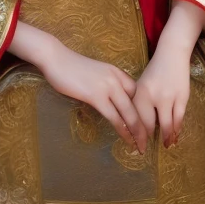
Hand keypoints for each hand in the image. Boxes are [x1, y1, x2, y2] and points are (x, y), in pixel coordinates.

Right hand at [23, 29, 148, 152]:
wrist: (56, 58)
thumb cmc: (72, 67)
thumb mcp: (97, 74)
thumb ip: (107, 85)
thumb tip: (112, 102)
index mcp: (118, 73)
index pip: (137, 94)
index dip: (142, 111)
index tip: (145, 125)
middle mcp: (117, 79)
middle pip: (137, 105)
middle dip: (145, 125)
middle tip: (148, 141)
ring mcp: (108, 87)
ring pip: (129, 113)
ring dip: (136, 132)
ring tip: (141, 145)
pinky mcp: (96, 96)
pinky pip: (114, 116)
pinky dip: (122, 130)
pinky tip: (126, 139)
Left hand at [133, 35, 192, 147]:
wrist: (172, 55)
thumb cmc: (154, 71)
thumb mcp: (141, 85)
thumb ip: (139, 104)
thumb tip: (137, 127)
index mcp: (139, 94)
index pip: (137, 121)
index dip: (137, 136)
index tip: (137, 146)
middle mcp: (152, 97)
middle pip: (150, 125)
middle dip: (148, 140)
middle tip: (146, 150)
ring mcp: (168, 97)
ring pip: (167, 125)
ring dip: (166, 138)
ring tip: (166, 145)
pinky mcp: (182, 97)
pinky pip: (179, 118)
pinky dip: (177, 129)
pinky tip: (175, 134)